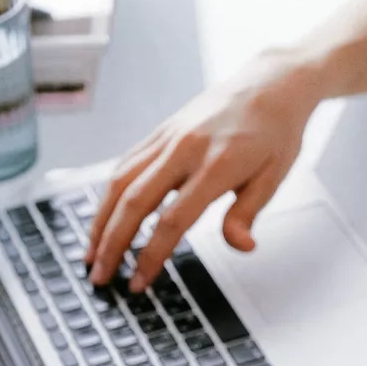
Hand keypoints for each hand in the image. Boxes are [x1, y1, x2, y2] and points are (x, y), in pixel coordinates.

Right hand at [86, 51, 321, 291]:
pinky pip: (126, 163)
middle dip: (112, 243)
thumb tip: (240, 247)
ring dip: (100, 220)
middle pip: (135, 201)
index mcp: (215, 165)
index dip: (151, 255)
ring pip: (120, 181)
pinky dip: (109, 194)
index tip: (139, 282)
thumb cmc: (276, 133)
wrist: (271, 83)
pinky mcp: (161, 131)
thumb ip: (247, 214)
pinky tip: (103, 217)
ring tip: (91, 253)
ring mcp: (168, 136)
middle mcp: (184, 148)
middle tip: (99, 277)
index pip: (172, 220)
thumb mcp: (274, 178)